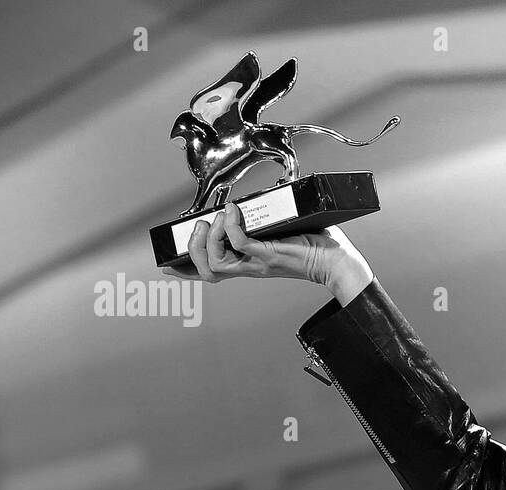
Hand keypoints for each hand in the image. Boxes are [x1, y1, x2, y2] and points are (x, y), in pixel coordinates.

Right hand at [161, 202, 373, 302]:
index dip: (187, 270)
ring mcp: (259, 263)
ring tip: (216, 218)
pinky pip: (240, 243)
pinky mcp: (270, 255)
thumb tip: (255, 201)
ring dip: (208, 238)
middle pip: (206, 271)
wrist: (337, 261)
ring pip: (216, 262)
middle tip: (199, 226)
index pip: (211, 273)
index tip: (167, 264)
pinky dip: (231, 225)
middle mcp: (250, 267)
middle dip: (192, 248)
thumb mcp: (281, 233)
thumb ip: (263, 222)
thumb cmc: (315, 247)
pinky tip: (233, 210)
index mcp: (248, 264)